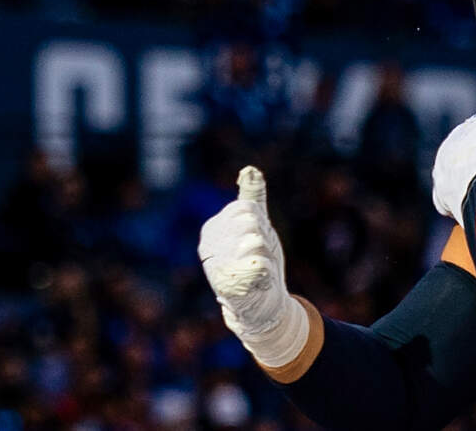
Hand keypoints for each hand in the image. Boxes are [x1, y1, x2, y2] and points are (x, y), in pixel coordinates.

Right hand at [199, 166, 307, 366]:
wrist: (261, 304)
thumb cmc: (257, 260)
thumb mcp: (254, 225)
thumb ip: (251, 198)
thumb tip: (250, 170)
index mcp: (212, 230)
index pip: (246, 209)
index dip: (259, 223)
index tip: (254, 239)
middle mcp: (209, 247)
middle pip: (251, 223)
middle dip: (263, 238)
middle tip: (257, 257)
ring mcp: (217, 267)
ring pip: (256, 242)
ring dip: (266, 256)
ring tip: (257, 269)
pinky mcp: (230, 287)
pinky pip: (259, 265)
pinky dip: (266, 271)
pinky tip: (260, 280)